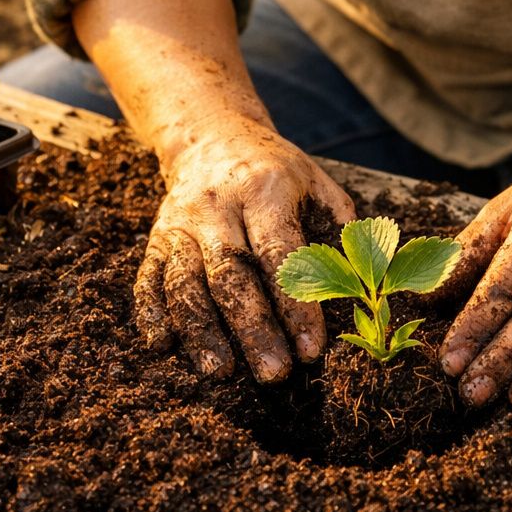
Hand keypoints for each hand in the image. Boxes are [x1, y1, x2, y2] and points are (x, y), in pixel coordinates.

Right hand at [133, 116, 355, 381]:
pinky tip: (164, 346)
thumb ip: (340, 233)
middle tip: (274, 374)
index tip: (312, 349)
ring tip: (220, 372)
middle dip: (252, 329)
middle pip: (230, 274)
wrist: (212, 136)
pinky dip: (152, 313)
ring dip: (201, 330)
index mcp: (264, 190)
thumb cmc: (277, 174)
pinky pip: (148, 278)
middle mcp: (216, 206)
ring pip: (185, 281)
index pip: (279, 254)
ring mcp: (180, 223)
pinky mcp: (156, 238)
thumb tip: (363, 291)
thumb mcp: (317, 185)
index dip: (295, 304)